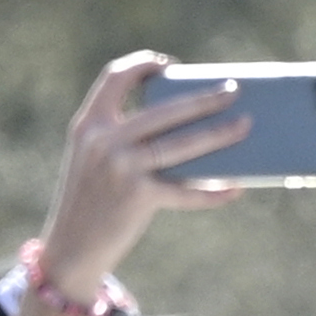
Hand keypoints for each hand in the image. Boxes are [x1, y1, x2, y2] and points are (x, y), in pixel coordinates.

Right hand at [38, 52, 256, 303]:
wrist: (70, 250)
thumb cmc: (92, 202)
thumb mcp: (94, 160)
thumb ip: (124, 137)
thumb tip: (190, 125)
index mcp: (89, 124)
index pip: (115, 77)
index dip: (143, 64)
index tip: (170, 67)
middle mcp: (103, 140)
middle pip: (165, 109)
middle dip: (204, 97)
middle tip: (234, 90)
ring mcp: (120, 168)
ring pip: (181, 144)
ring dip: (218, 134)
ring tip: (245, 126)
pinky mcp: (137, 197)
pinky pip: (185, 191)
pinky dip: (212, 192)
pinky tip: (234, 188)